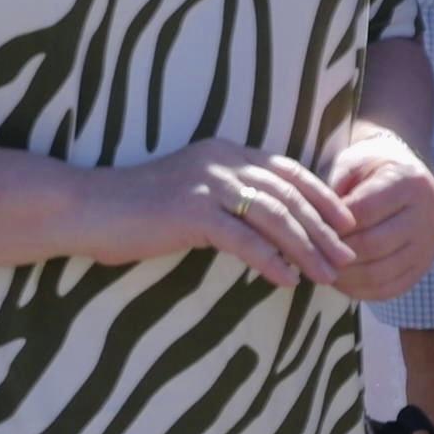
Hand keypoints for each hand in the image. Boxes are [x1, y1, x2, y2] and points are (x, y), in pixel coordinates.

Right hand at [116, 141, 352, 283]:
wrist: (86, 208)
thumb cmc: (135, 210)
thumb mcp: (190, 195)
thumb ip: (226, 200)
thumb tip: (265, 229)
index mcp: (224, 152)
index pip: (287, 171)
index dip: (322, 196)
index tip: (346, 223)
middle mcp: (221, 162)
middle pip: (289, 195)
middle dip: (323, 228)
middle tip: (347, 256)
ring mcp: (207, 185)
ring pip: (274, 216)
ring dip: (306, 248)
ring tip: (327, 275)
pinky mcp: (191, 213)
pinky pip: (243, 240)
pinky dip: (270, 261)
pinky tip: (287, 280)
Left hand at [315, 120, 433, 307]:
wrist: (408, 178)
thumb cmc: (372, 169)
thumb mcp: (353, 163)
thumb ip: (334, 190)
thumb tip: (316, 229)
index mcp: (410, 183)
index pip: (364, 212)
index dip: (332, 225)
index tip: (307, 229)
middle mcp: (426, 216)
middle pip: (372, 245)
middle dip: (335, 253)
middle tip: (309, 254)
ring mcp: (427, 246)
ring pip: (379, 273)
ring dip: (344, 277)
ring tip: (320, 269)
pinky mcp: (421, 268)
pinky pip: (388, 289)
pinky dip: (359, 291)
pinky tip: (339, 281)